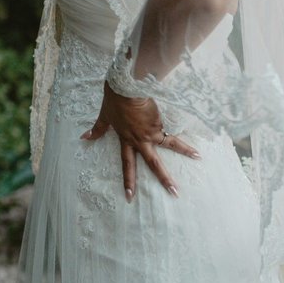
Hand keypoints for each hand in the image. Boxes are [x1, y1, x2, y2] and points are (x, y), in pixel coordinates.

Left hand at [82, 83, 199, 200]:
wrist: (126, 86)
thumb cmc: (114, 98)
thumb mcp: (105, 115)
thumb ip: (98, 128)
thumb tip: (84, 138)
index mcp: (126, 139)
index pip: (127, 164)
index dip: (128, 180)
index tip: (130, 196)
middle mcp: (140, 139)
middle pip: (153, 163)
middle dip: (164, 179)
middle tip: (174, 192)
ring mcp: (152, 131)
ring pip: (170, 145)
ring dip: (186, 152)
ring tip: (199, 158)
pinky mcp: (161, 121)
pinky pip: (173, 129)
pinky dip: (183, 132)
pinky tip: (196, 137)